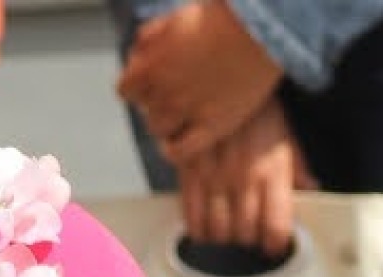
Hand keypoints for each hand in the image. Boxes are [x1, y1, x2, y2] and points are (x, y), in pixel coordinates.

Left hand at [119, 0, 282, 161]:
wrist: (256, 31)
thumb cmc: (220, 18)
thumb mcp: (175, 20)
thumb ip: (151, 38)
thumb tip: (138, 55)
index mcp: (152, 64)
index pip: (126, 89)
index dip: (139, 86)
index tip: (153, 81)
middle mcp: (165, 90)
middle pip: (145, 109)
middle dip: (156, 102)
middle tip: (175, 93)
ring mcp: (188, 111)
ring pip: (158, 130)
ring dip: (166, 123)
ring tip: (182, 114)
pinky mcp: (211, 126)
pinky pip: (179, 152)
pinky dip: (175, 149)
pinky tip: (182, 139)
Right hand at [175, 101, 310, 255]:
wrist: (220, 72)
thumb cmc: (254, 104)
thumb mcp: (285, 133)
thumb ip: (298, 168)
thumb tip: (311, 191)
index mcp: (272, 170)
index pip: (276, 228)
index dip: (275, 244)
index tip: (273, 243)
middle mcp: (244, 176)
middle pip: (245, 234)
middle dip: (248, 239)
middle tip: (249, 230)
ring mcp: (215, 175)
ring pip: (219, 232)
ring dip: (224, 236)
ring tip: (228, 226)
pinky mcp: (189, 171)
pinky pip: (192, 216)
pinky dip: (198, 229)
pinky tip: (205, 224)